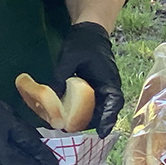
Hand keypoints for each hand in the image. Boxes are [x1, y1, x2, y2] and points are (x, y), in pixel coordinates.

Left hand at [52, 21, 123, 137]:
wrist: (90, 30)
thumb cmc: (82, 43)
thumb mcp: (69, 57)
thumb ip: (61, 75)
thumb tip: (50, 96)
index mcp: (108, 80)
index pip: (114, 103)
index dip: (109, 119)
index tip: (103, 134)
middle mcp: (108, 87)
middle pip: (105, 112)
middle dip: (91, 124)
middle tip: (72, 130)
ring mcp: (102, 88)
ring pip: (98, 110)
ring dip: (86, 119)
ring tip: (67, 125)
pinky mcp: (95, 88)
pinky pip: (91, 104)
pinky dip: (82, 111)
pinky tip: (67, 113)